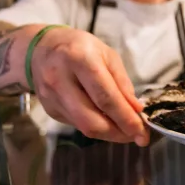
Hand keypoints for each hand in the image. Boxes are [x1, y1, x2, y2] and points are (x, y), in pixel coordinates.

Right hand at [30, 28, 148, 145]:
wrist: (41, 49)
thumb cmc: (79, 47)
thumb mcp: (106, 54)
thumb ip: (122, 82)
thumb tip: (136, 110)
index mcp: (79, 59)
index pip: (105, 98)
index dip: (126, 118)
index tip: (142, 131)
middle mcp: (61, 80)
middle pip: (92, 121)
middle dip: (119, 133)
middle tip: (138, 136)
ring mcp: (52, 98)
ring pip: (84, 128)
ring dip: (110, 134)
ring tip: (127, 131)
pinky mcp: (50, 110)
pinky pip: (77, 125)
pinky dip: (97, 126)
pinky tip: (108, 121)